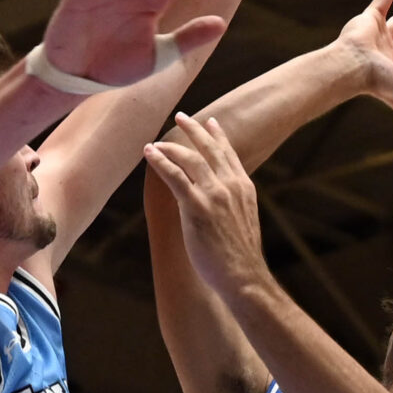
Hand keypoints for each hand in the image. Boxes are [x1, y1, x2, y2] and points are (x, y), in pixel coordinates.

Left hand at [144, 114, 263, 291]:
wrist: (244, 276)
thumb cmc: (241, 259)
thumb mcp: (243, 223)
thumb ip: (233, 207)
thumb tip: (220, 205)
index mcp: (244, 189)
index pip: (229, 154)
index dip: (219, 136)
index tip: (211, 123)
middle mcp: (231, 186)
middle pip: (210, 149)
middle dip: (194, 129)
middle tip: (182, 116)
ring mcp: (214, 194)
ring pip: (190, 158)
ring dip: (171, 145)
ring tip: (157, 139)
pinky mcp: (196, 207)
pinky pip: (174, 176)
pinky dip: (160, 161)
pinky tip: (149, 153)